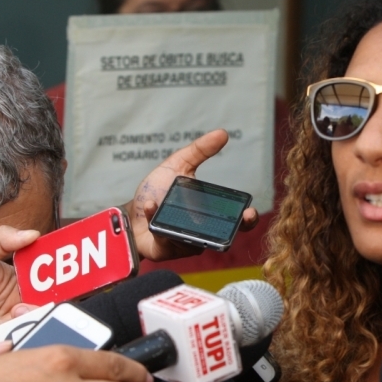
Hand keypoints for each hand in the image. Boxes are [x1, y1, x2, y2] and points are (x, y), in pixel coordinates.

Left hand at [0, 226, 38, 361]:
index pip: (45, 294)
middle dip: (19, 320)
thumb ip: (1, 241)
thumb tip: (31, 233)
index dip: (42, 301)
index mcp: (20, 287)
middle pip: (34, 320)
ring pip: (10, 336)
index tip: (24, 303)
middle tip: (8, 312)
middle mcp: (16, 310)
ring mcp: (3, 332)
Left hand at [124, 129, 258, 261]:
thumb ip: (199, 151)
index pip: (236, 222)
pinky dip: (157, 218)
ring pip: (194, 239)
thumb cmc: (157, 191)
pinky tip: (150, 205)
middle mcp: (202, 233)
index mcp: (210, 214)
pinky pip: (165, 237)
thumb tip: (222, 133)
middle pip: (223, 238)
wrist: (131, 210)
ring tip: (178, 208)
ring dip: (190, 225)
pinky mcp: (166, 248)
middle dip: (231, 232)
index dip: (247, 221)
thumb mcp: (178, 165)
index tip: (250, 213)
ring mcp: (184, 243)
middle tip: (237, 222)